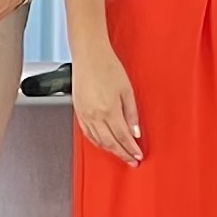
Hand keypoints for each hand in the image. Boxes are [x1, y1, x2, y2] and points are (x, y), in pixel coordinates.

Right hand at [72, 43, 142, 165]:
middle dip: (122, 153)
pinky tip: (103, 144)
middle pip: (110, 143)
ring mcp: (84, 114)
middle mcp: (95, 115)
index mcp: (109, 110)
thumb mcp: (127, 90)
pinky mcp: (78, 111)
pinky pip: (87, 133)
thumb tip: (136, 132)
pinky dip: (96, 142)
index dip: (131, 149)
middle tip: (131, 160)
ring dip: (110, 150)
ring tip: (120, 154)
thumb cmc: (108, 67)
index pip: (123, 137)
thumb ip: (132, 114)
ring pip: (98, 140)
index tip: (137, 156)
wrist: (89, 56)